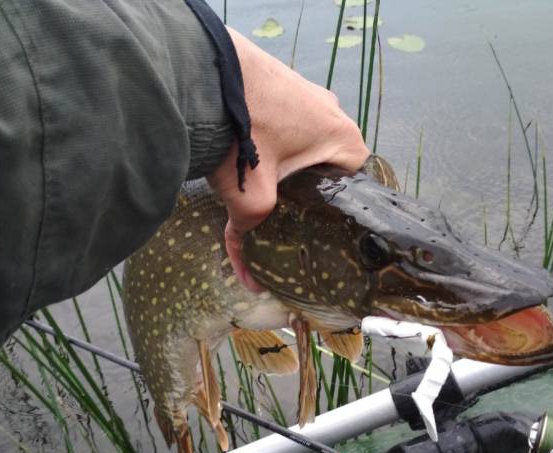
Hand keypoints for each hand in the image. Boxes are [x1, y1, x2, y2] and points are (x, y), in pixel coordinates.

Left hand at [207, 27, 368, 291]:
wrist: (201, 73)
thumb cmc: (240, 136)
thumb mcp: (252, 197)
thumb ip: (251, 236)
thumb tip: (250, 280)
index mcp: (344, 140)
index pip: (352, 186)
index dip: (332, 213)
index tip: (312, 230)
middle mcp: (332, 113)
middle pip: (325, 166)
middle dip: (304, 193)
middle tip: (283, 214)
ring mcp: (306, 94)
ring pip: (301, 144)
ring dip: (283, 168)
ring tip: (259, 187)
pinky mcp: (278, 82)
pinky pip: (280, 121)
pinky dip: (265, 143)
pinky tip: (242, 159)